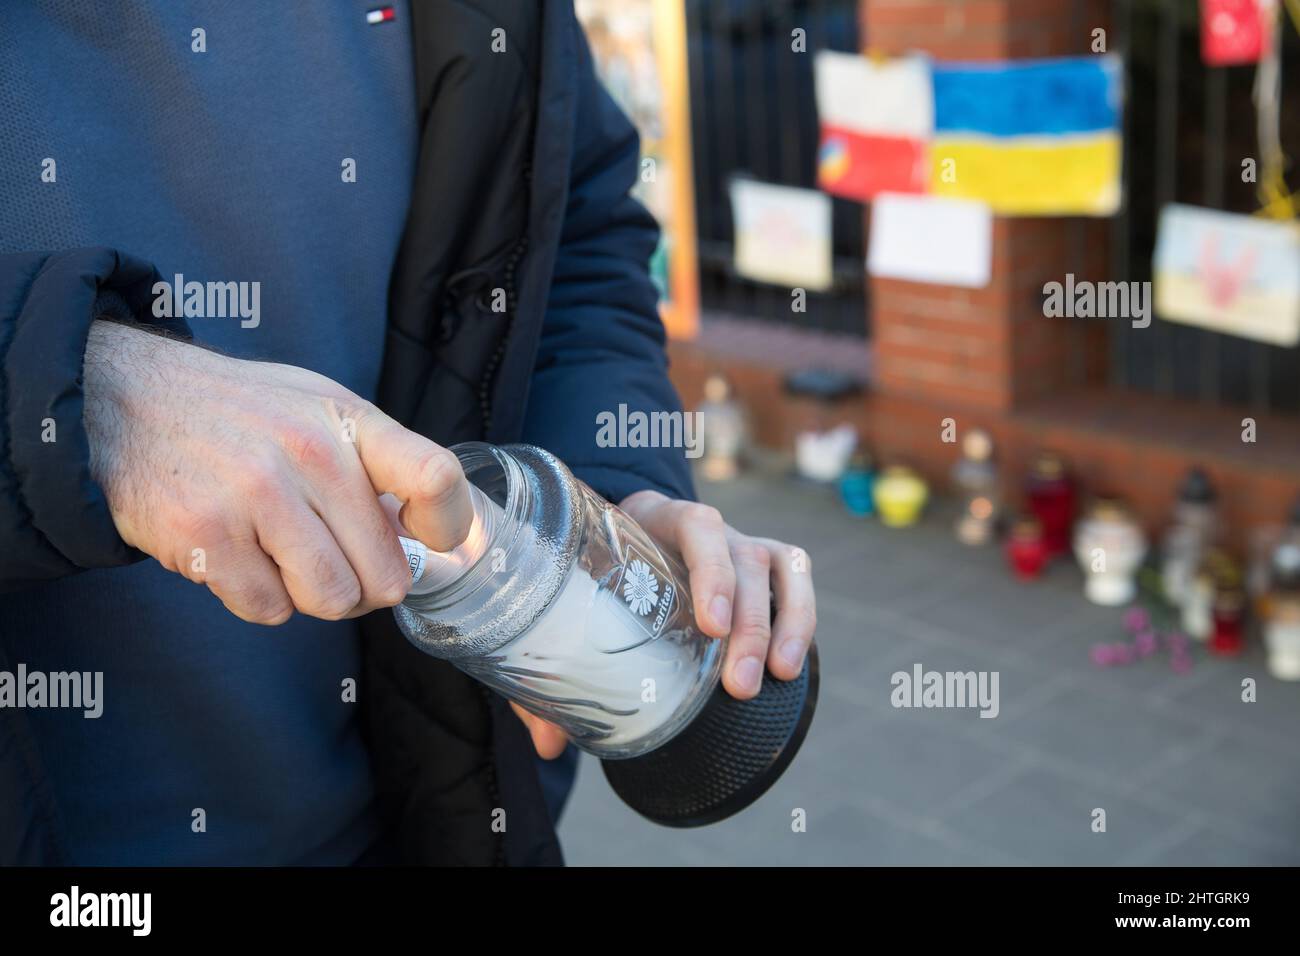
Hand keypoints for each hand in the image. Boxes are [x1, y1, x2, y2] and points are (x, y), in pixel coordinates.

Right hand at [83, 320, 472, 623]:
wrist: (126, 399)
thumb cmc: (241, 415)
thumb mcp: (321, 407)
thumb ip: (378, 462)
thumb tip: (427, 536)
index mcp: (349, 422)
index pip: (435, 478)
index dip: (447, 527)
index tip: (428, 540)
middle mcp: (310, 455)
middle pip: (387, 575)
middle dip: (365, 583)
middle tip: (334, 560)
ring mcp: (256, 495)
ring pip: (331, 600)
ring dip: (311, 595)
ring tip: (283, 556)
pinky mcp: (205, 536)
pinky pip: (268, 609)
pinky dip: (259, 598)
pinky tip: (238, 556)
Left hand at [513, 489, 815, 758]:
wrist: (626, 537)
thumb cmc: (599, 575)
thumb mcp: (576, 598)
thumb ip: (556, 661)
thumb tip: (547, 745)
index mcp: (654, 520)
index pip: (696, 526)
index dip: (710, 570)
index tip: (710, 624)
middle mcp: (706, 527)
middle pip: (742, 557)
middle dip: (747, 624)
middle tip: (738, 685)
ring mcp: (741, 542)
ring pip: (776, 568)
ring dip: (778, 624)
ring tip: (771, 678)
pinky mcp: (767, 564)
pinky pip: (796, 579)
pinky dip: (800, 619)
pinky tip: (790, 665)